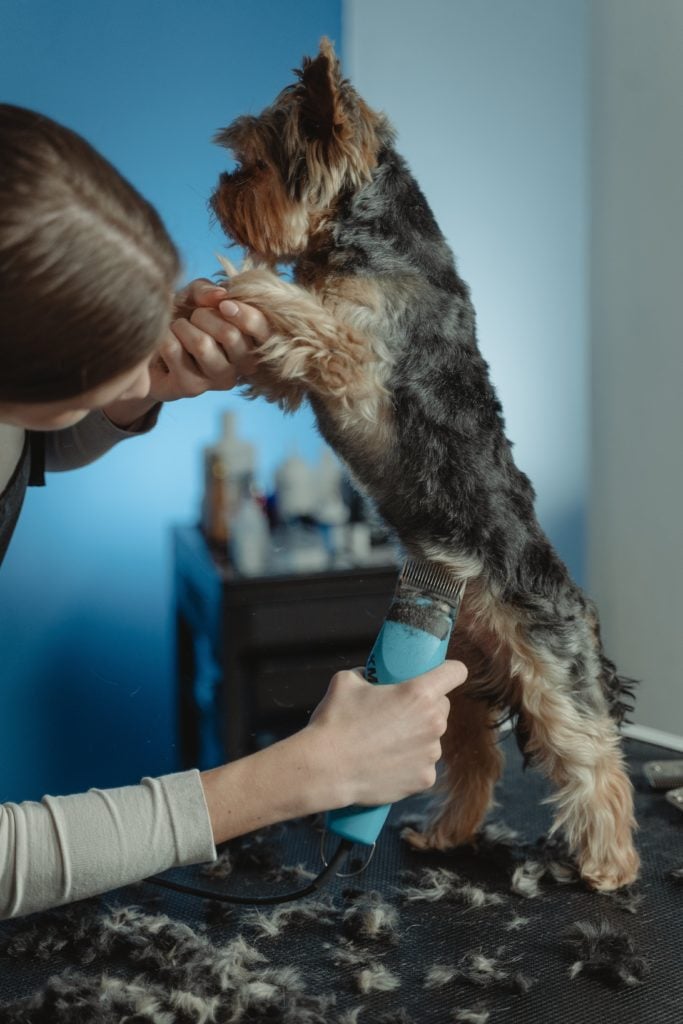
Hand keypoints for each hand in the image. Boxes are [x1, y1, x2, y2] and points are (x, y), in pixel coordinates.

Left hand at [148, 279, 270, 401]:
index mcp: (252, 343)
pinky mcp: (190, 388)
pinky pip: (173, 349)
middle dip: (204, 315)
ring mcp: (216, 380)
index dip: (243, 313)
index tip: (223, 304)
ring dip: (182, 327)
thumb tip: (220, 295)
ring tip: (177, 330)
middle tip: (193, 318)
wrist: (152, 343)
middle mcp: (241, 367)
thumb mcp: (194, 297)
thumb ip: (208, 290)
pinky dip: (164, 336)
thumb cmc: (182, 317)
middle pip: (230, 334)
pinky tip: (164, 344)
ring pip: (201, 344)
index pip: (262, 330)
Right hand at [306, 661, 467, 807]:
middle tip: (399, 712)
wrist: (325, 769)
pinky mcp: (425, 779)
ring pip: (432, 737)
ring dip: (417, 736)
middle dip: (426, 706)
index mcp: (419, 694)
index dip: (449, 670)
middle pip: (442, 706)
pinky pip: (423, 764)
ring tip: (387, 742)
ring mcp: (431, 754)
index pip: (456, 672)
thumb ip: (368, 674)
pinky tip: (388, 763)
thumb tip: (372, 677)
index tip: (440, 674)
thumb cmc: (335, 722)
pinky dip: (410, 763)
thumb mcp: (347, 680)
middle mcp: (433, 723)